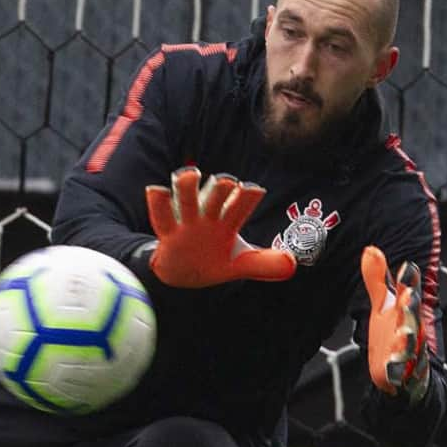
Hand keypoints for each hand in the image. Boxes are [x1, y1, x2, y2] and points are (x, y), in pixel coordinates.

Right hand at [145, 167, 296, 287]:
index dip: (246, 198)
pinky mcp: (168, 233)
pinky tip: (154, 188)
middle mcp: (208, 218)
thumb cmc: (213, 261)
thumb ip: (263, 264)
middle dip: (220, 189)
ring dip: (188, 189)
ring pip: (187, 202)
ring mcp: (187, 224)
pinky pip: (162, 218)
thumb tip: (292, 264)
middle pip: (215, 200)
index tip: (252, 190)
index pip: (239, 208)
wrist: (182, 273)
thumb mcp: (239, 265)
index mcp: (227, 224)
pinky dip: (158, 204)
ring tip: (190, 174)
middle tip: (226, 181)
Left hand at [361, 245, 428, 402]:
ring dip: (408, 338)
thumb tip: (370, 248)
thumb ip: (376, 279)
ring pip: (411, 345)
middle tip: (407, 297)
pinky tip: (389, 366)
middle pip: (412, 318)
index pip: (408, 294)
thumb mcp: (383, 305)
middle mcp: (411, 330)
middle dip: (410, 307)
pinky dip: (397, 370)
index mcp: (406, 312)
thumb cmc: (393, 334)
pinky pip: (400, 373)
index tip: (407, 267)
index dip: (408, 281)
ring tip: (403, 330)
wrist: (400, 374)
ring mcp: (408, 353)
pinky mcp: (400, 374)